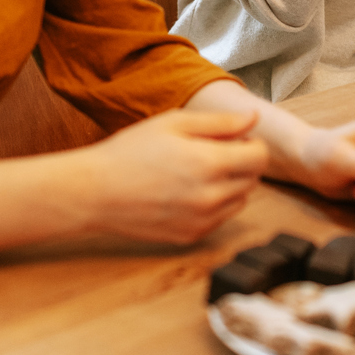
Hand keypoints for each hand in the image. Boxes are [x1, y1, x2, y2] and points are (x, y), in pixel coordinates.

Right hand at [75, 108, 268, 243]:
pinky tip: (187, 191)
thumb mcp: (174, 123)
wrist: (95, 192)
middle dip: (242, 163)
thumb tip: (252, 119)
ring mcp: (203, 220)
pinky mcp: (192, 236)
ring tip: (198, 172)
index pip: (260, 156)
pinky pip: (220, 219)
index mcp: (210, 163)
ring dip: (231, 185)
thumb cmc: (129, 153)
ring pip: (240, 200)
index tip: (237, 138)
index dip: (252, 143)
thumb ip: (220, 122)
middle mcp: (211, 196)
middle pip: (253, 179)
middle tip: (214, 152)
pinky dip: (214, 205)